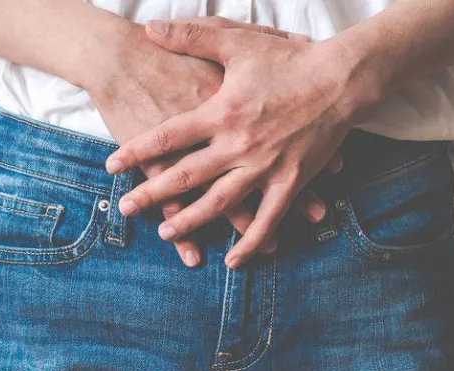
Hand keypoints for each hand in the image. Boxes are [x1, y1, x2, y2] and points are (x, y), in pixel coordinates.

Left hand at [105, 19, 380, 268]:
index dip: (137, 151)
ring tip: (166, 233)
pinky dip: (252, 240)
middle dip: (152, 194)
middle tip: (126, 209)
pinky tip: (234, 259)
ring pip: (222, 203)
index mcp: (222, 111)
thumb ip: (192, 36)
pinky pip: (269, 218)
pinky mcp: (293, 180)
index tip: (111, 165)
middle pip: (186, 176)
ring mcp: (267, 166)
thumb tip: (151, 28)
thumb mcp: (237, 41)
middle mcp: (240, 144)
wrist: (342, 77)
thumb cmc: (290, 58)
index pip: (168, 137)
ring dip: (192, 220)